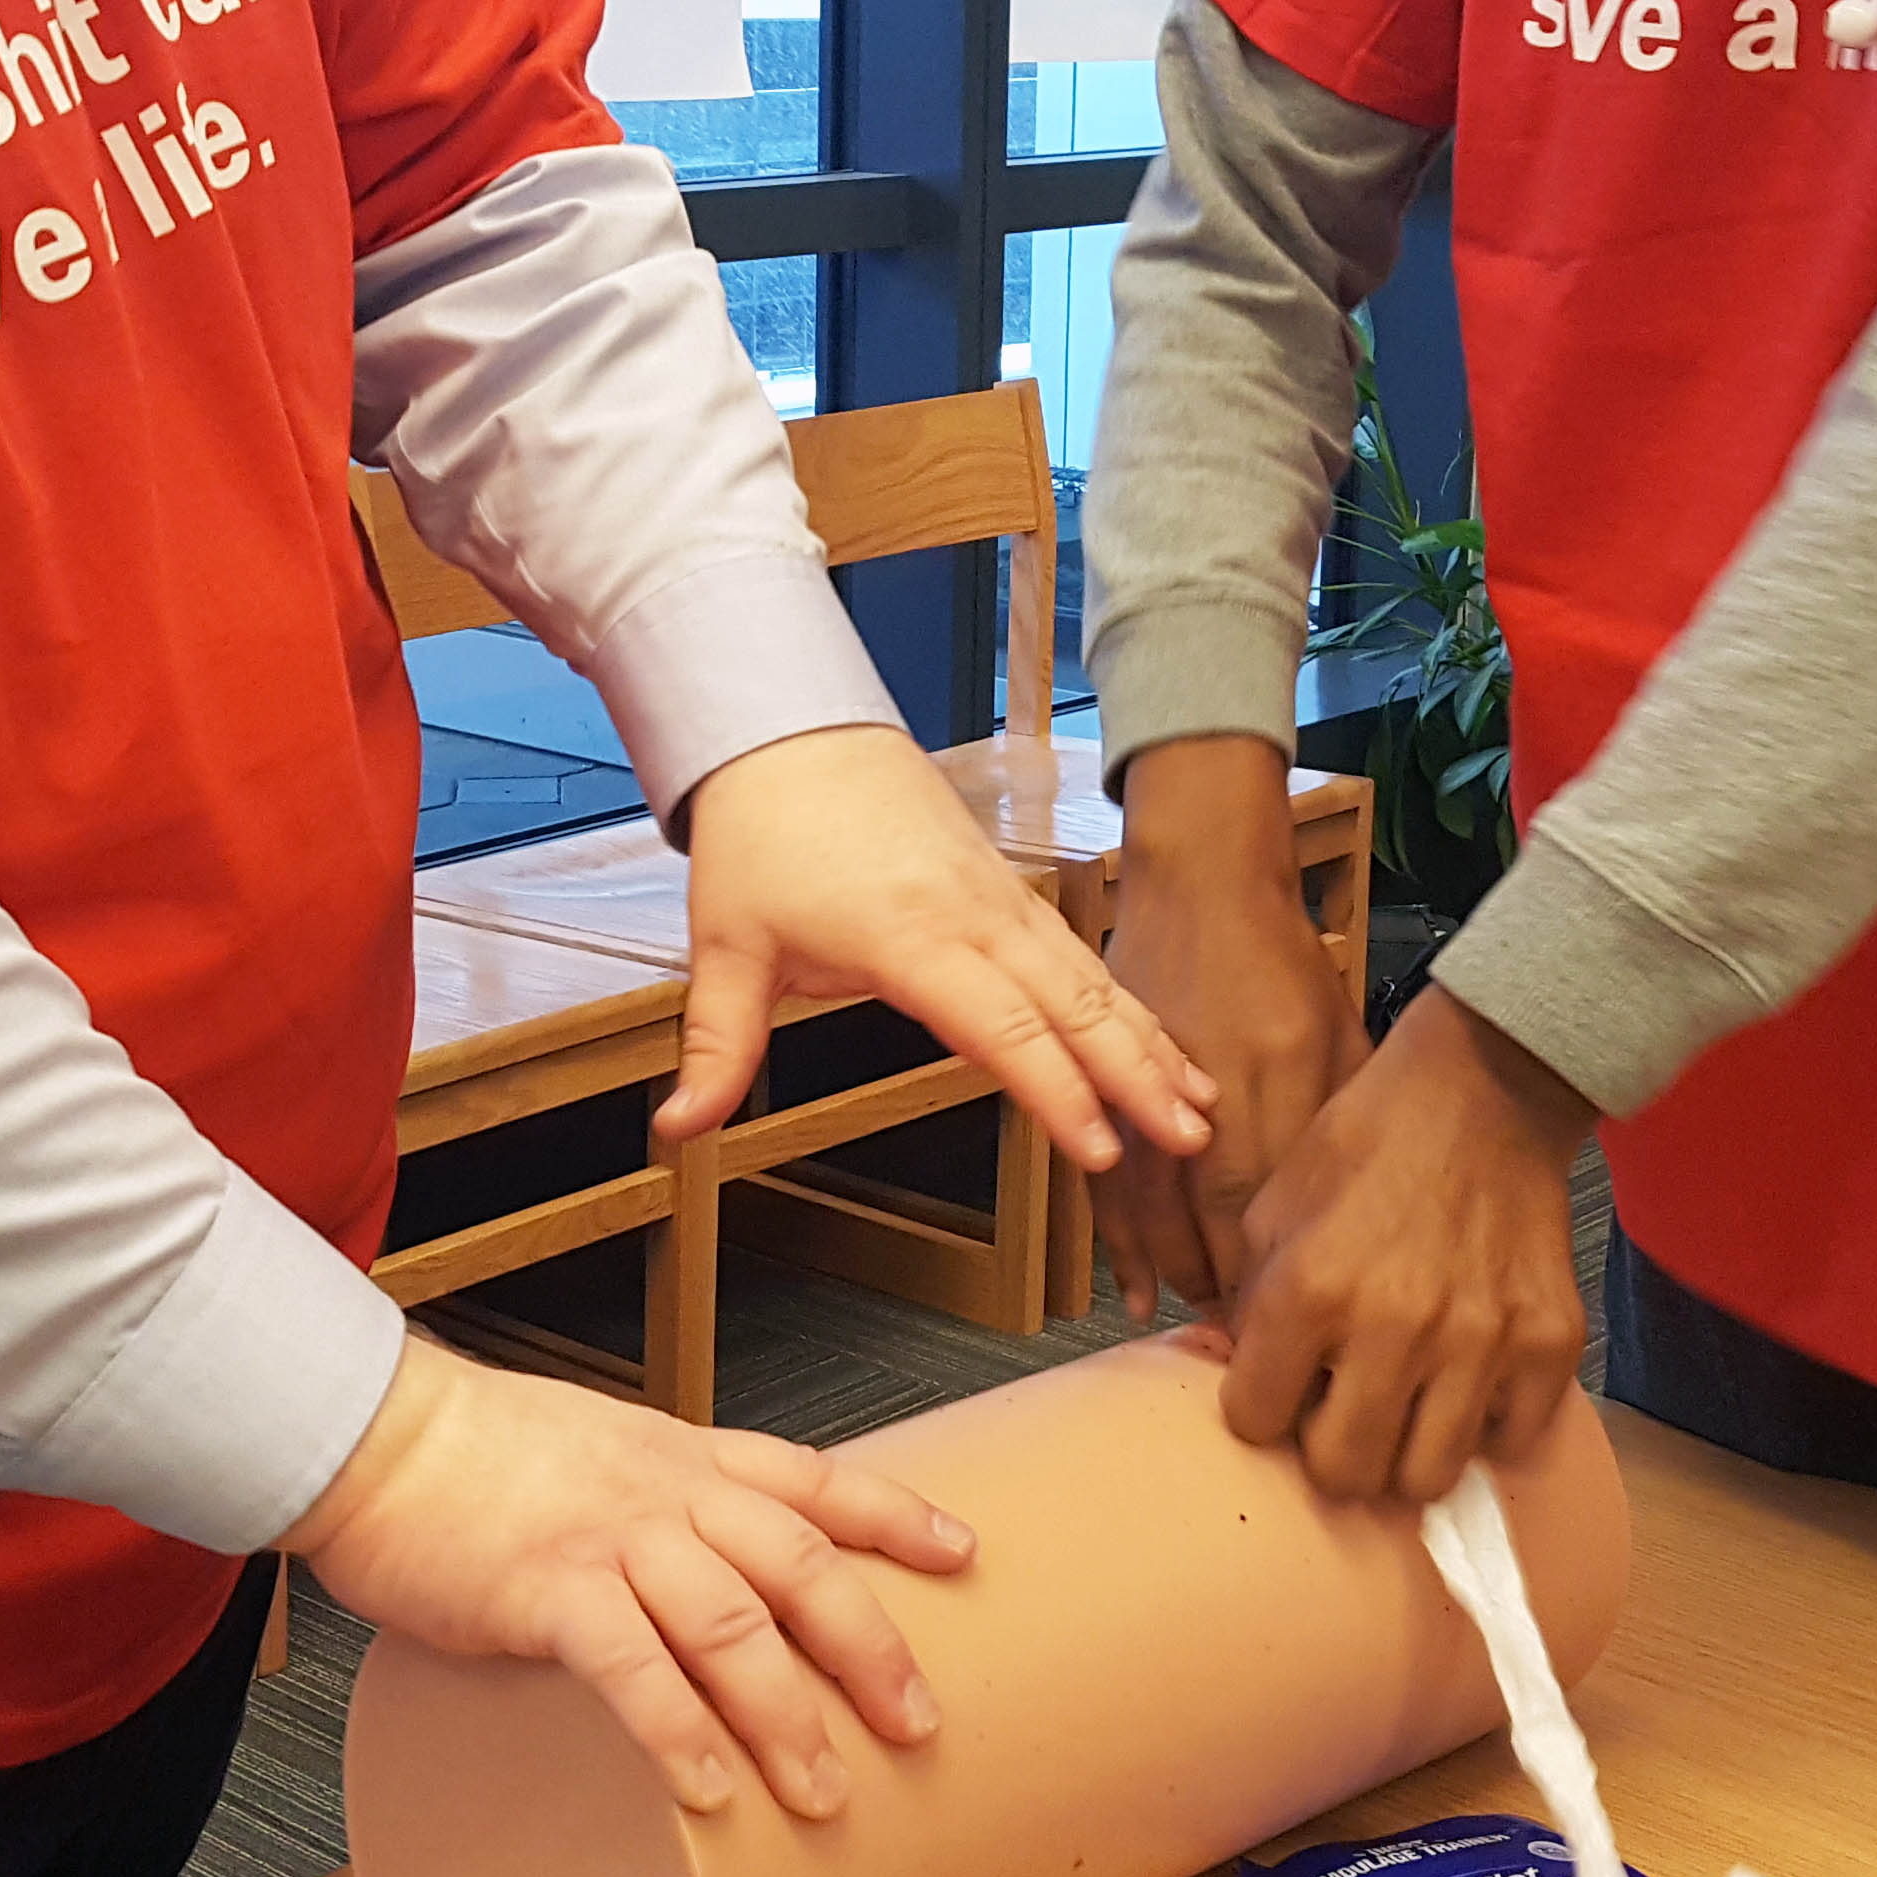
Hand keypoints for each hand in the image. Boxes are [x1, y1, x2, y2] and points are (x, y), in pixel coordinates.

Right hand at [281, 1337, 971, 1816]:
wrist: (374, 1434)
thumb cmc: (472, 1456)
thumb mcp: (593, 1453)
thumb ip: (654, 1507)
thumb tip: (699, 1582)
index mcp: (682, 1460)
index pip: (813, 1479)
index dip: (895, 1515)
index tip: (965, 1552)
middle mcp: (666, 1492)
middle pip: (802, 1566)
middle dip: (871, 1650)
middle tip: (921, 1727)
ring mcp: (611, 1538)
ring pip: (733, 1625)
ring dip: (788, 1717)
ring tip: (825, 1795)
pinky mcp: (546, 1589)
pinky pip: (632, 1666)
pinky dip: (678, 1733)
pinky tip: (707, 1793)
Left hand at [656, 725, 1212, 1176]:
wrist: (789, 729)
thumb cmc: (761, 835)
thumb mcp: (725, 947)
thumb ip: (716, 1048)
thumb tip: (676, 1131)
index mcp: (908, 937)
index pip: (999, 1027)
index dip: (1056, 1091)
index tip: (1099, 1147)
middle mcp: (972, 916)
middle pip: (1073, 1003)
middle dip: (1136, 1075)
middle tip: (1191, 1138)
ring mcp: (999, 898)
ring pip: (1091, 978)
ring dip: (1148, 1041)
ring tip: (1200, 1104)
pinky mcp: (1006, 889)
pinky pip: (1080, 954)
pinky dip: (1126, 1003)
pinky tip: (1161, 1044)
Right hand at [1093, 737, 1364, 1321]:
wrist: (1200, 891)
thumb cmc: (1281, 966)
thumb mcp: (1342, 1043)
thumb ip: (1346, 1130)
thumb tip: (1356, 1224)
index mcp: (1279, 1095)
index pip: (1280, 1224)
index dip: (1286, 1291)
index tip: (1305, 1339)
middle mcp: (1209, 1109)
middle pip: (1216, 1237)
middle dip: (1235, 1304)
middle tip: (1261, 1359)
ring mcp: (1149, 1104)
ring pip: (1156, 1226)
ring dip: (1180, 1284)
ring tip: (1207, 1333)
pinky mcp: (1108, 1096)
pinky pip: (1108, 1195)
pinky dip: (1123, 1252)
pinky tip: (1140, 1301)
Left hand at [1222, 985, 1592, 1500]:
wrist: (1483, 1093)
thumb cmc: (1365, 1146)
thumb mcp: (1274, 1209)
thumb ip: (1250, 1303)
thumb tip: (1238, 1378)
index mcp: (1310, 1289)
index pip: (1256, 1423)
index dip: (1260, 1408)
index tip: (1277, 1387)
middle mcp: (1393, 1327)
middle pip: (1345, 1474)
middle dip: (1329, 1451)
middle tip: (1338, 1412)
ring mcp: (1480, 1341)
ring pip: (1426, 1477)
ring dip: (1405, 1452)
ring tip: (1402, 1406)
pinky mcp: (1549, 1342)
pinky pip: (1509, 1439)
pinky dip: (1484, 1425)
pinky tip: (1465, 1382)